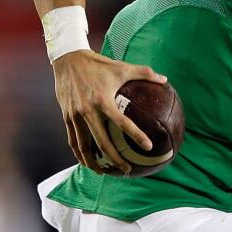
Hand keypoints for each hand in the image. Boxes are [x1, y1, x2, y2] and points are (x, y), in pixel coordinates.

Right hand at [51, 50, 165, 173]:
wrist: (67, 59)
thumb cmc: (98, 63)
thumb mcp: (121, 67)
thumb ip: (144, 73)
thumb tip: (165, 80)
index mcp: (103, 100)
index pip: (122, 122)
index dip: (136, 135)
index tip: (148, 146)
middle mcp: (87, 110)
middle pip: (102, 142)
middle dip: (114, 159)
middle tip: (127, 170)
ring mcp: (75, 115)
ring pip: (84, 146)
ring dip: (94, 162)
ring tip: (104, 172)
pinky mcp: (66, 116)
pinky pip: (73, 140)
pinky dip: (79, 153)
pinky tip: (87, 161)